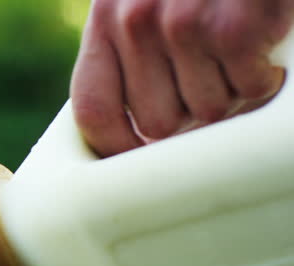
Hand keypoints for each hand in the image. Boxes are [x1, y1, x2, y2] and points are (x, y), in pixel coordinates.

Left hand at [71, 0, 293, 156]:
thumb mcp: (143, 1)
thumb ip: (129, 54)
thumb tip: (136, 132)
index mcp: (106, 20)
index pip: (94, 111)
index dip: (117, 148)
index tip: (140, 156)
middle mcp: (135, 23)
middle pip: (156, 124)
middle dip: (190, 114)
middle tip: (212, 80)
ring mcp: (182, 24)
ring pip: (208, 111)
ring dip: (232, 91)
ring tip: (235, 51)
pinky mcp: (231, 27)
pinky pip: (250, 89)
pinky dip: (265, 75)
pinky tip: (263, 43)